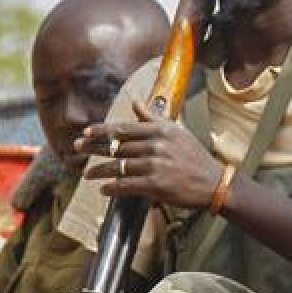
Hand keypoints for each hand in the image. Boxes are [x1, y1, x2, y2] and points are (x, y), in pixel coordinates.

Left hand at [77, 103, 224, 208]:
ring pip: (119, 167)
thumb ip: (153, 118)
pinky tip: (104, 189)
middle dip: (94, 148)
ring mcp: (155, 165)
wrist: (214, 183)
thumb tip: (135, 102)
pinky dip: (113, 188)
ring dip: (99, 171)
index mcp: (161, 130)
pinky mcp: (156, 185)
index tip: (86, 132)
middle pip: (117, 147)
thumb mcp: (177, 132)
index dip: (102, 130)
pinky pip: (127, 185)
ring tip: (87, 174)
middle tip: (76, 148)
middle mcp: (156, 145)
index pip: (124, 128)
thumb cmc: (195, 157)